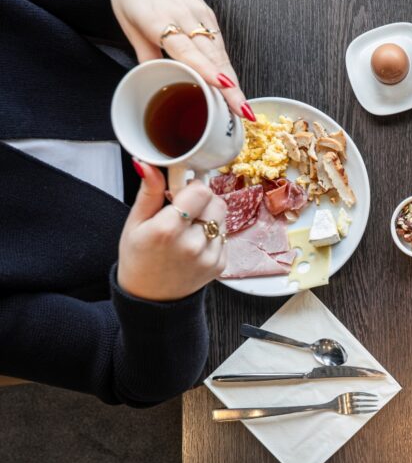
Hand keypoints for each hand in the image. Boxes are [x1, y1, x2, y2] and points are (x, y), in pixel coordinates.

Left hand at [109, 0, 251, 119]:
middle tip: (242, 111)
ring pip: (221, 53)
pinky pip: (220, 44)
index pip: (186, 49)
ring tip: (242, 107)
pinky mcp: (208, 14)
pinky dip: (227, 66)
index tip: (223, 86)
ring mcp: (200, 14)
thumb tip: (158, 82)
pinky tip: (233, 87)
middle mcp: (184, 16)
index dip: (206, 69)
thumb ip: (145, 54)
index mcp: (158, 19)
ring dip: (233, 81)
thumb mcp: (128, 25)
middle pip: (212, 56)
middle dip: (230, 86)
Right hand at [117, 160, 227, 301]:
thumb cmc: (138, 258)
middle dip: (203, 200)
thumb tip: (148, 164)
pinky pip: (225, 236)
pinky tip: (194, 244)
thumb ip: (147, 192)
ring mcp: (209, 256)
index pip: (201, 191)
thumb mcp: (135, 223)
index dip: (192, 187)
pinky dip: (213, 235)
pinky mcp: (220, 265)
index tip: (181, 192)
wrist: (150, 298)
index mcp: (167, 231)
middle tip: (184, 210)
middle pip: (217, 202)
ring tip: (188, 229)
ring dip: (209, 217)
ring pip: (223, 218)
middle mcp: (192, 244)